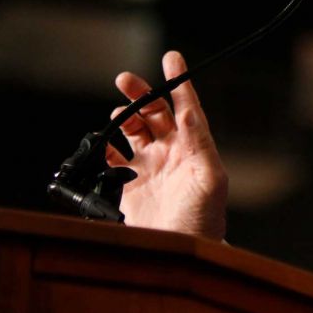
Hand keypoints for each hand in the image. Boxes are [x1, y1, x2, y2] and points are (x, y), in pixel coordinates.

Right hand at [106, 51, 227, 239]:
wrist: (182, 255)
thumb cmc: (205, 221)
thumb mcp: (210, 179)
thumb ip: (200, 143)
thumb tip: (190, 113)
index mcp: (195, 148)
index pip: (187, 106)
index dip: (179, 81)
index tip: (171, 57)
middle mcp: (173, 153)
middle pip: (155, 113)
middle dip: (141, 94)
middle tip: (125, 80)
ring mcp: (151, 167)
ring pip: (134, 130)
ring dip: (125, 117)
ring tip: (117, 114)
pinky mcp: (130, 186)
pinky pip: (114, 159)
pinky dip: (105, 147)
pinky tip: (102, 143)